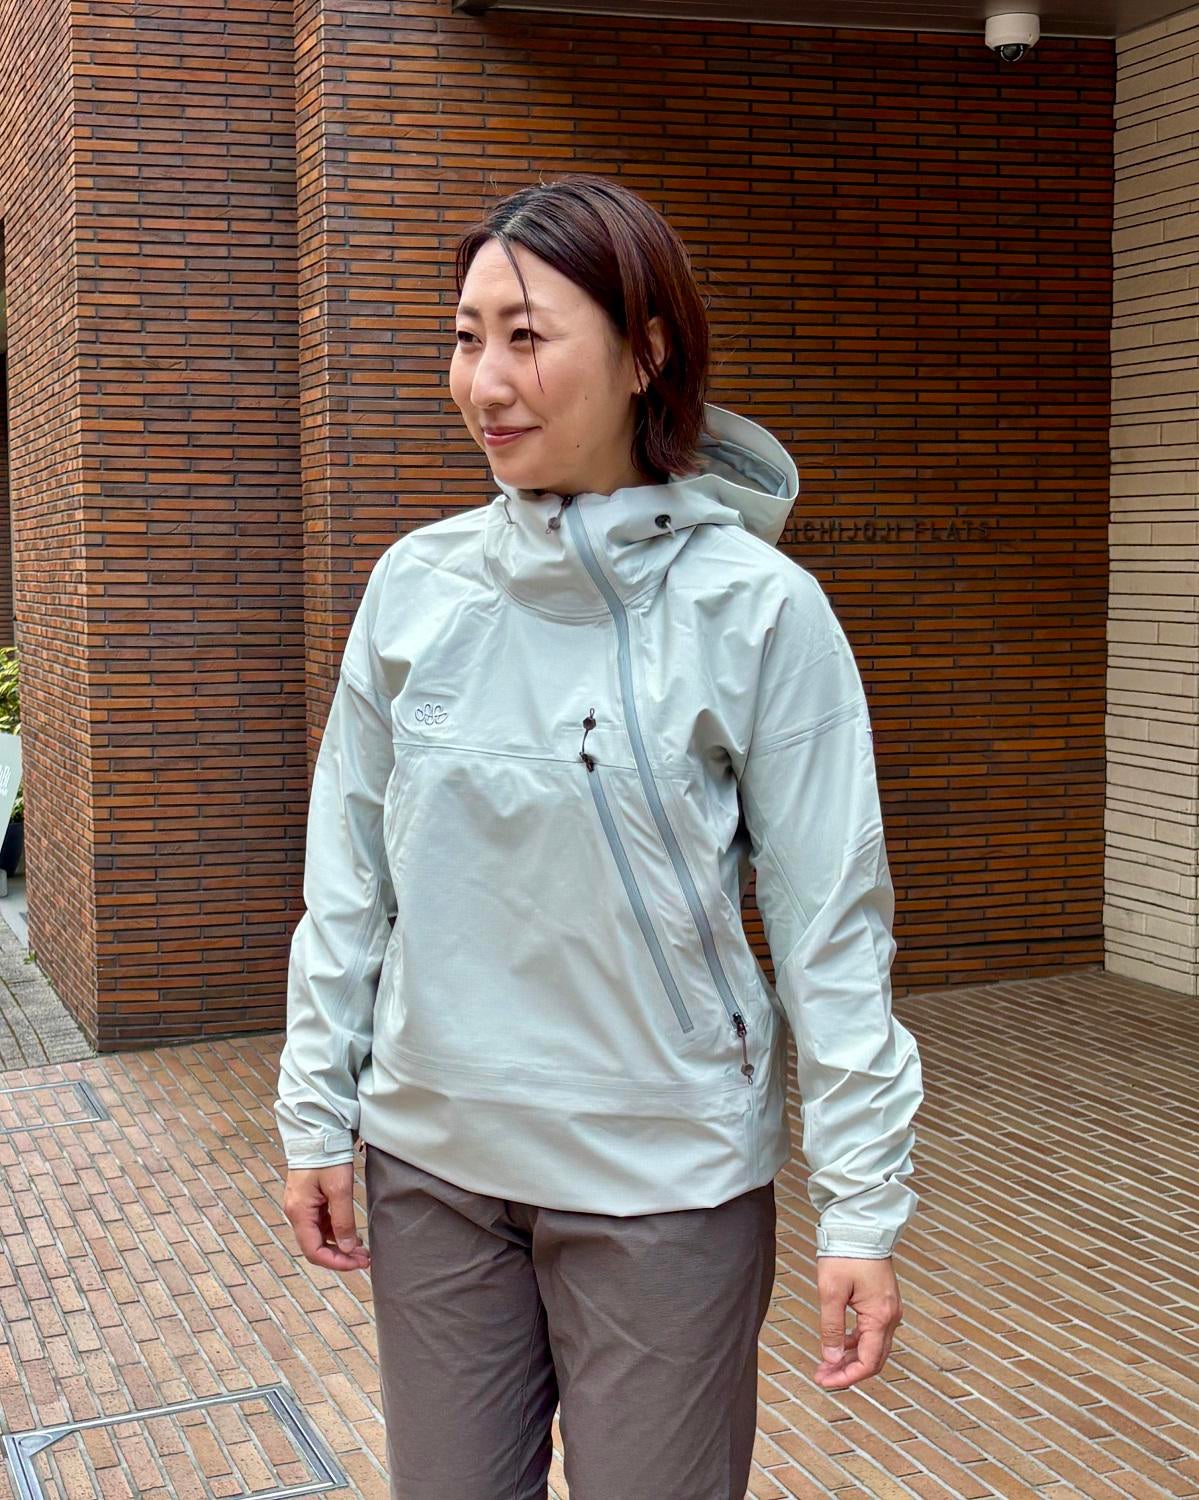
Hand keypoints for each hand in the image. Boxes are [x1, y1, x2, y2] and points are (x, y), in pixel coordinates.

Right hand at [283, 1163, 370, 1273]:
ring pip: (319, 1236)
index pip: (313, 1251)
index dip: (336, 1262)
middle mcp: (296, 1212)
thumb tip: (348, 1248)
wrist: (318, 1132)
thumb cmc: (327, 1156)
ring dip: (339, 1245)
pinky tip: (351, 1232)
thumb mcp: (339, 1189)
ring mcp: (301, 1206)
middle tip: (364, 1258)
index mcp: (299, 1212)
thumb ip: (343, 1220)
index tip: (358, 1263)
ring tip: (362, 1248)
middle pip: (315, 1246)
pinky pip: (320, 1224)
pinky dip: (335, 1232)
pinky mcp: (308, 1200)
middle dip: (340, 1256)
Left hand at [812, 1255, 902, 1389]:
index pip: (868, 1362)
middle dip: (848, 1371)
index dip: (846, 1376)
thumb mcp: (831, 1291)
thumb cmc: (846, 1254)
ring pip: (872, 1347)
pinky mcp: (883, 1302)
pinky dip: (855, 1343)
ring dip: (851, 1358)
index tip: (825, 1381)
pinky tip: (838, 1344)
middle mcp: (890, 1316)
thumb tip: (831, 1358)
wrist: (860, 1227)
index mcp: (881, 1316)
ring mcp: (889, 1309)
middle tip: (823, 1376)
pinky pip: (872, 1332)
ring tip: (826, 1363)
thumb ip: (832, 1328)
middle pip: (873, 1358)